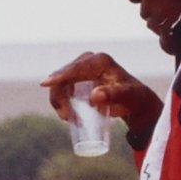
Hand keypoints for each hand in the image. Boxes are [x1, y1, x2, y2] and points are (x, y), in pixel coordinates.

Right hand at [42, 52, 162, 141]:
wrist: (135, 102)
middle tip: (67, 118)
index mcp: (100, 61)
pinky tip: (68, 114)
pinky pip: (62, 87)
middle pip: (64, 76)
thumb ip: (114, 95)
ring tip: (69, 119)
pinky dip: (62, 101)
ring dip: (59, 101)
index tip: (44, 84)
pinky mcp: (79, 77)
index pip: (75, 69)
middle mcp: (89, 60)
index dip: (58, 76)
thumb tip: (94, 96)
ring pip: (60, 83)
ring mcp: (82, 68)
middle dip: (59, 96)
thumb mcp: (128, 97)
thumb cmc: (134, 99)